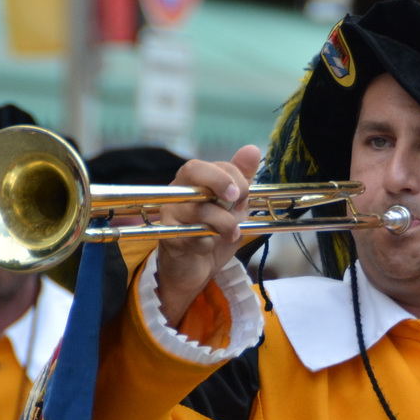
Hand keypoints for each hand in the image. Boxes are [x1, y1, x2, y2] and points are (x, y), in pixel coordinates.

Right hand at [153, 146, 261, 325]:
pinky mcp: (168, 236)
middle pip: (193, 170)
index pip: (212, 165)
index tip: (244, 194)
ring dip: (223, 223)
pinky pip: (192, 235)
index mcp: (194, 181)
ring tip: (231, 234)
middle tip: (236, 200)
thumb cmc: (212, 234)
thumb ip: (240, 180)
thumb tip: (251, 149)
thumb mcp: (233, 206)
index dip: (233, 176)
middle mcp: (178, 191)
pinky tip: (208, 248)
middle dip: (221, 182)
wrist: (196, 270)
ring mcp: (169, 213)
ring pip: (198, 207)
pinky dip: (207, 243)